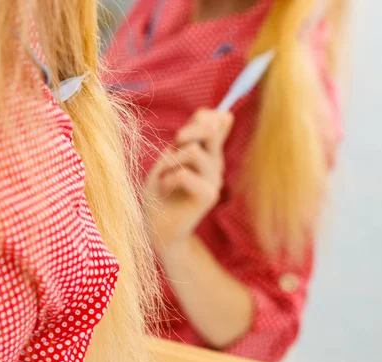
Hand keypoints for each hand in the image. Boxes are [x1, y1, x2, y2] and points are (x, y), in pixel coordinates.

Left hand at [145, 109, 233, 251]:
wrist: (158, 228)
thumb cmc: (161, 192)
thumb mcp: (171, 159)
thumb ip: (190, 140)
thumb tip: (223, 113)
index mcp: (208, 152)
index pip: (215, 120)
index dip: (200, 118)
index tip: (180, 137)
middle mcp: (216, 164)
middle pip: (210, 129)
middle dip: (188, 132)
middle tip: (173, 145)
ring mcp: (215, 180)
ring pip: (193, 152)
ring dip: (169, 162)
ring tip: (163, 177)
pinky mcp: (208, 196)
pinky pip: (184, 174)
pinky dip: (167, 179)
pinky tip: (164, 189)